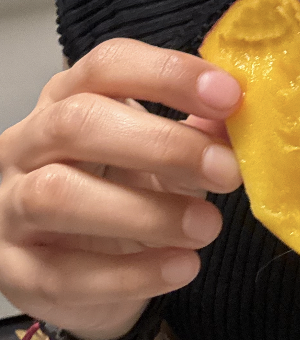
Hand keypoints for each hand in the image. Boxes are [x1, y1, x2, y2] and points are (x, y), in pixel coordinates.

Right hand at [0, 39, 242, 339]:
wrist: (85, 274)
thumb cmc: (121, 192)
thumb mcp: (160, 154)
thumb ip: (195, 133)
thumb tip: (236, 121)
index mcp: (66, 98)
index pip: (107, 65)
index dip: (167, 74)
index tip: (229, 96)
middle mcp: (27, 144)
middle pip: (77, 124)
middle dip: (160, 144)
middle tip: (226, 170)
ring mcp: (10, 207)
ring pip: (58, 196)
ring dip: (145, 211)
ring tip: (207, 225)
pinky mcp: (16, 272)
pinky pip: (64, 273)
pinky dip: (131, 274)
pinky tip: (182, 267)